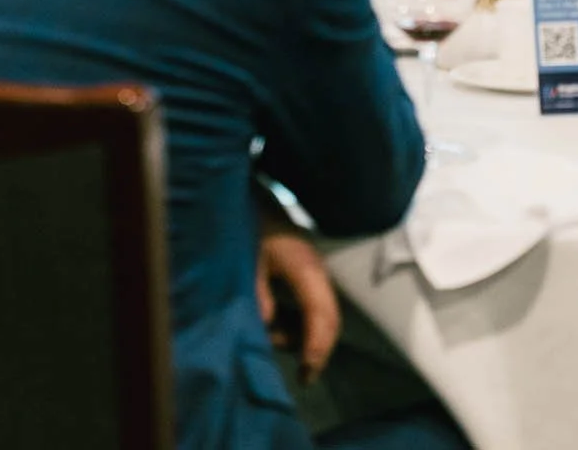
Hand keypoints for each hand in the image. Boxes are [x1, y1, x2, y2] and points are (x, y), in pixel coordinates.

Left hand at [256, 224, 339, 383]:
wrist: (254, 201)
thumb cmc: (250, 228)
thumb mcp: (247, 263)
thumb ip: (257, 296)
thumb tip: (268, 327)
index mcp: (305, 268)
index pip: (321, 315)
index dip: (317, 347)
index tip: (307, 371)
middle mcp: (317, 274)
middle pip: (330, 321)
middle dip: (318, 351)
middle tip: (304, 377)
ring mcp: (315, 275)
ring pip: (322, 318)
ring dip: (303, 337)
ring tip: (275, 340)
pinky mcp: (308, 277)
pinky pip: (312, 309)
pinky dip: (299, 326)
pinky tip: (276, 327)